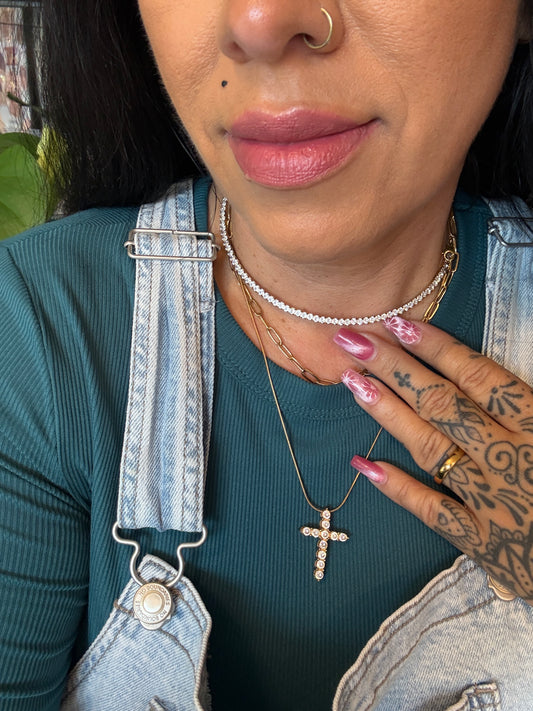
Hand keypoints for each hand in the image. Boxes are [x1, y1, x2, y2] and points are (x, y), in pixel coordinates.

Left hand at [334, 317, 532, 603]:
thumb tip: (494, 375)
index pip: (481, 378)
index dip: (437, 349)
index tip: (400, 323)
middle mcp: (513, 460)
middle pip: (444, 404)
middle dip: (395, 368)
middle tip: (352, 339)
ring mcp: (494, 503)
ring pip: (431, 448)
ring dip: (388, 413)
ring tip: (352, 381)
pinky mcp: (484, 545)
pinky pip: (434, 513)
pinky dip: (398, 489)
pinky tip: (363, 465)